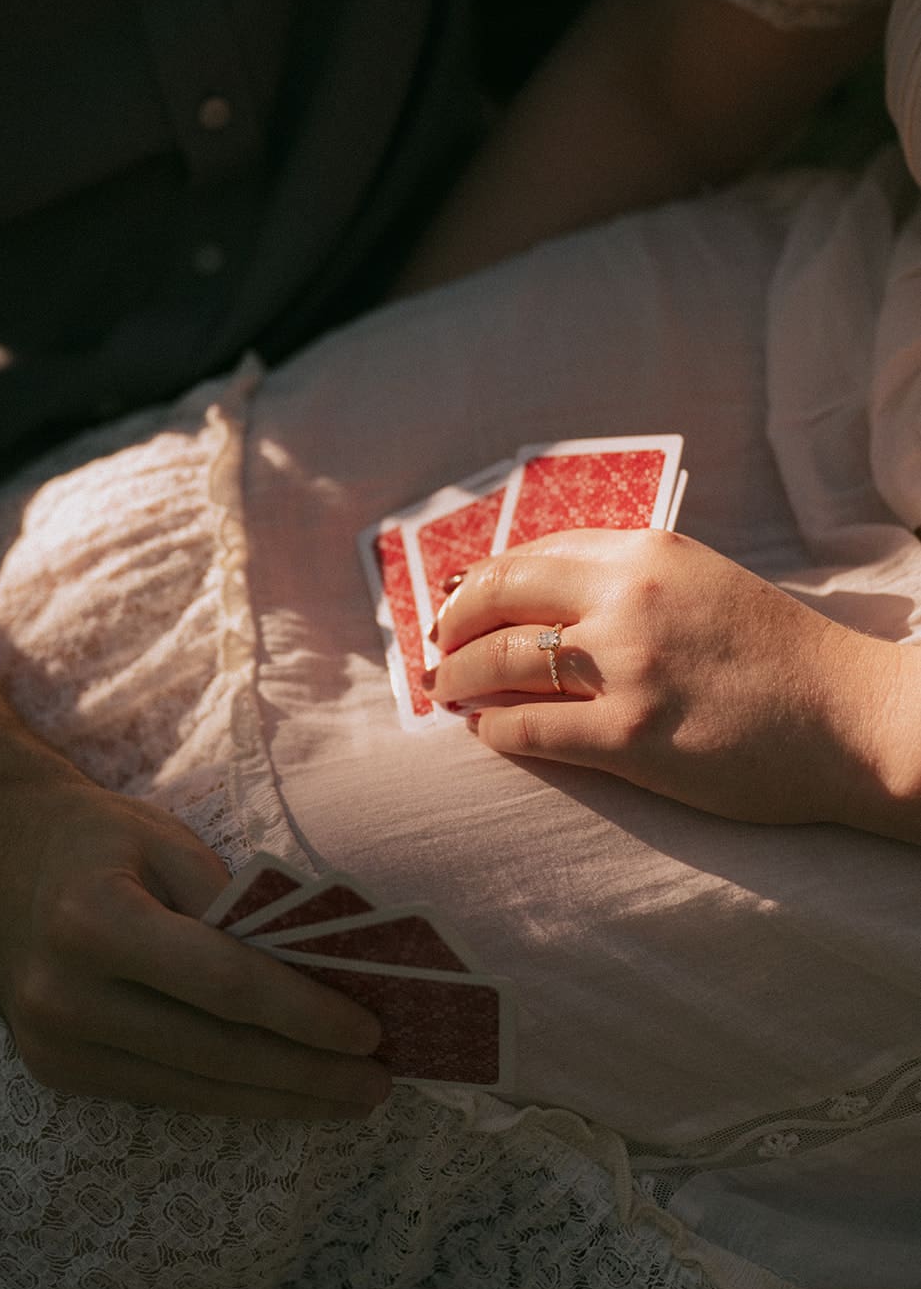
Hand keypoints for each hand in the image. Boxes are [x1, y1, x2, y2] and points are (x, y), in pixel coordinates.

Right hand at [0, 766, 389, 1118]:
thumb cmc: (95, 836)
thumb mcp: (167, 840)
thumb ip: (235, 904)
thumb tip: (317, 971)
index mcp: (95, 923)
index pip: (224, 984)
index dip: (302, 1014)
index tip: (367, 1032)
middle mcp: (65, 995)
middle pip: (214, 1051)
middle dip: (305, 1074)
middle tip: (377, 1084)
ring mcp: (54, 1044)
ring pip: (192, 1087)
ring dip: (277, 1098)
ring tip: (346, 1098)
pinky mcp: (55, 1071)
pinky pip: (161, 1090)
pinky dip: (228, 1093)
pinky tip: (280, 1091)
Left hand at [426, 529, 909, 832]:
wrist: (851, 718)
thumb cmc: (778, 654)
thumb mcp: (702, 582)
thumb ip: (628, 578)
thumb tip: (540, 599)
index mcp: (646, 551)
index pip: (530, 552)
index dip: (481, 580)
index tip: (460, 603)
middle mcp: (627, 598)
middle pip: (497, 596)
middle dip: (451, 623)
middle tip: (436, 647)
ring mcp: (625, 668)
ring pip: (499, 662)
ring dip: (457, 677)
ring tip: (446, 691)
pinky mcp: (628, 737)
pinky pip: (527, 729)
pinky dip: (492, 730)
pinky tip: (485, 732)